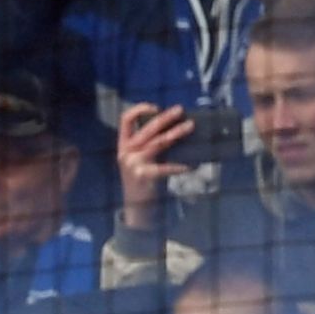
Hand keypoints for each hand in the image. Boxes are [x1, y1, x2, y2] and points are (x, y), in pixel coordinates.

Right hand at [116, 102, 197, 231]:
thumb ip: (150, 144)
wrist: (136, 206)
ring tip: (190, 126)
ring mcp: (133, 163)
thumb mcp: (140, 158)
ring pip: (158, 143)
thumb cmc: (143, 179)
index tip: (156, 107)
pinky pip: (165, 167)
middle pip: (147, 129)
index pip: (125, 120)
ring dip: (176, 133)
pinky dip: (179, 166)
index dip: (139, 110)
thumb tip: (175, 126)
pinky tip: (190, 165)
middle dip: (165, 117)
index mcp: (124, 145)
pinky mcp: (143, 175)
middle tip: (180, 110)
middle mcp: (126, 152)